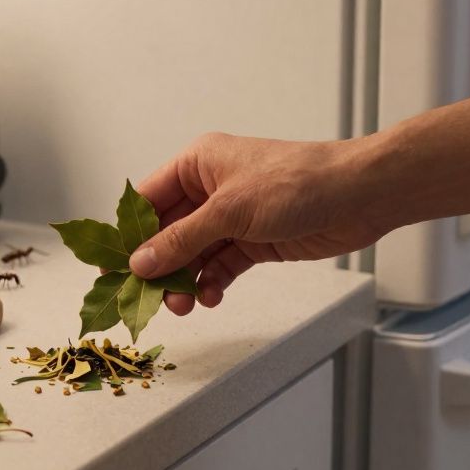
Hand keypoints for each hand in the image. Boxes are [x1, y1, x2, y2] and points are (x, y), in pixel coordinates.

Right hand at [129, 132, 388, 314]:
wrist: (358, 196)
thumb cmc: (297, 183)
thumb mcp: (229, 211)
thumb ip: (182, 240)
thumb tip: (140, 262)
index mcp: (197, 165)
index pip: (147, 201)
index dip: (128, 234)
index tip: (111, 267)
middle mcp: (210, 189)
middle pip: (167, 232)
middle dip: (158, 265)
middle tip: (148, 297)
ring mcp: (232, 217)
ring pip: (193, 254)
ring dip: (184, 280)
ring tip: (182, 304)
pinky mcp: (253, 240)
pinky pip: (220, 266)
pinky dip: (211, 283)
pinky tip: (208, 298)